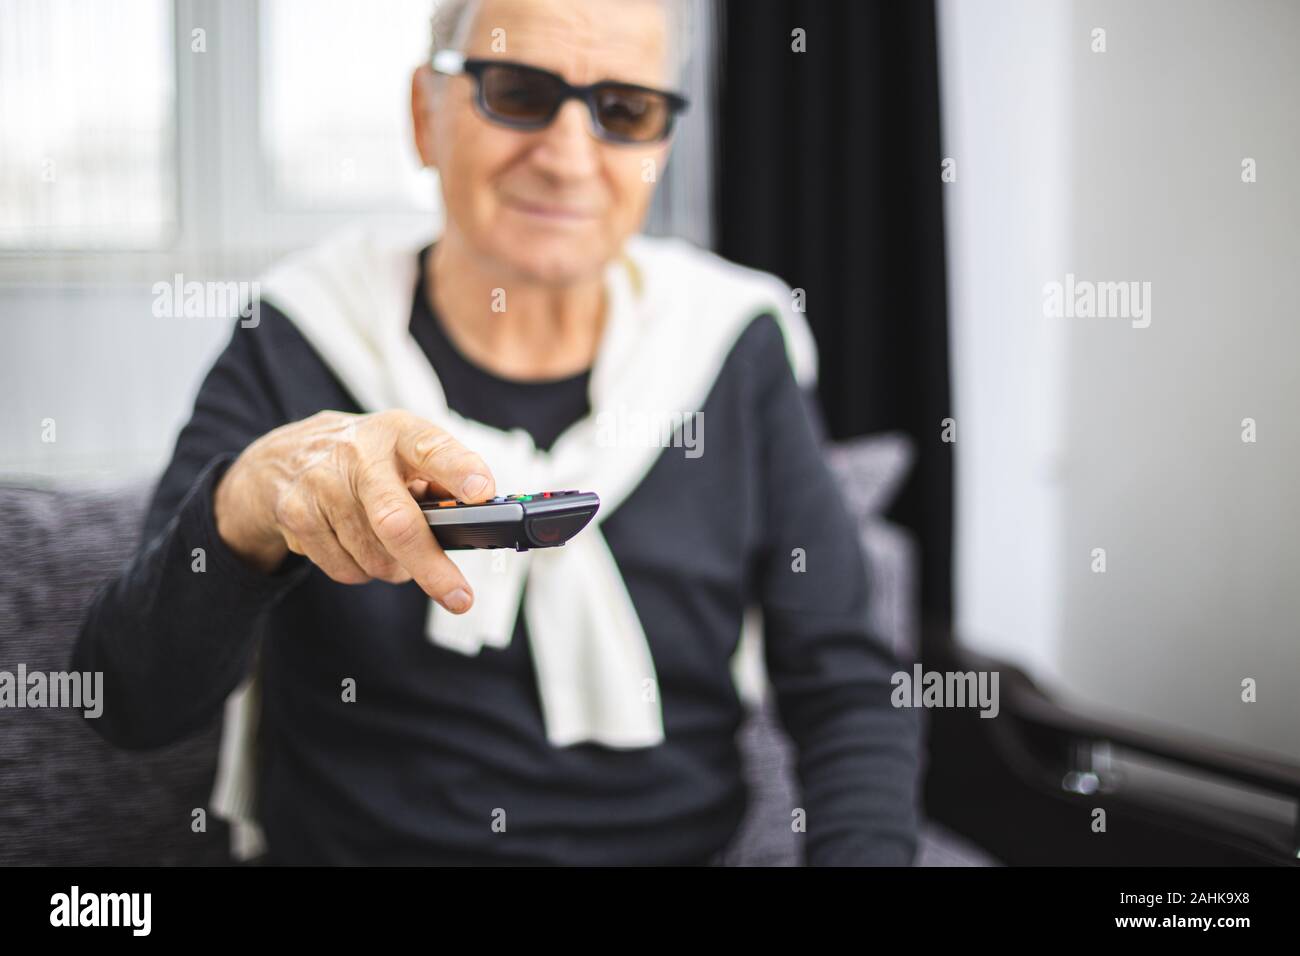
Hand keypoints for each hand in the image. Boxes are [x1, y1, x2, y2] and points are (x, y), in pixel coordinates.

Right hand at [213, 410, 494, 612]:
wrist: (281, 458)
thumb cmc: (365, 459)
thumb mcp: (404, 452)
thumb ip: (440, 480)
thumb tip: (477, 520)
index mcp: (399, 433)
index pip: (433, 448)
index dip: (459, 470)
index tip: (482, 492)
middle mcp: (358, 454)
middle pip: (397, 523)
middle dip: (431, 567)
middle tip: (460, 598)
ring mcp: (321, 484)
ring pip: (375, 558)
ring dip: (395, 568)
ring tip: (390, 546)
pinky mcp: (295, 514)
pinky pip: (346, 569)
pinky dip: (361, 570)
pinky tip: (354, 544)